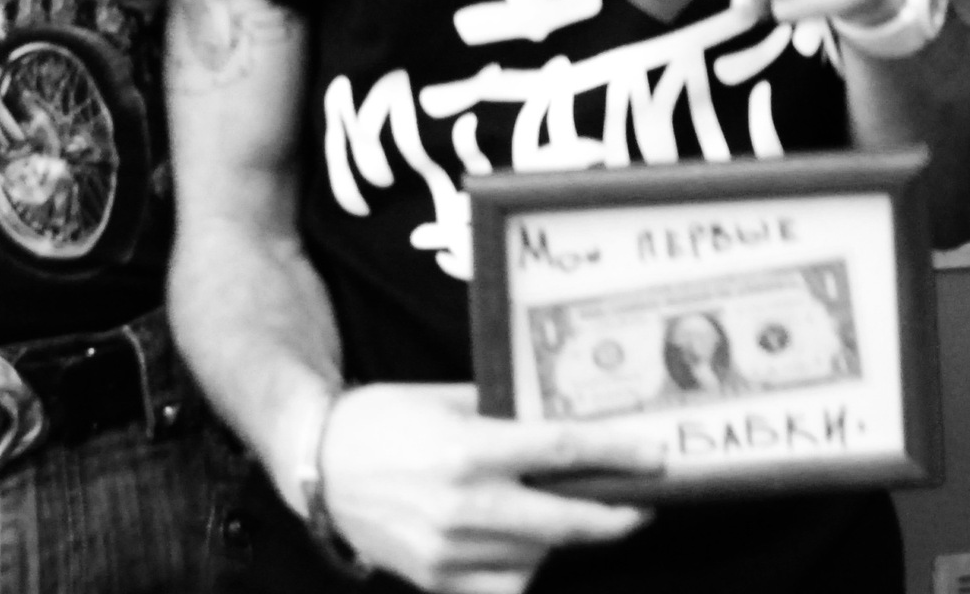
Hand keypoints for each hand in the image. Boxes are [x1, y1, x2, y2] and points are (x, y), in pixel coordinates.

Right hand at [315, 383, 658, 592]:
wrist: (320, 464)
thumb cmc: (382, 420)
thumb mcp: (444, 399)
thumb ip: (500, 411)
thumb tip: (556, 417)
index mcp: (468, 449)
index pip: (561, 453)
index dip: (615, 456)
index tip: (653, 458)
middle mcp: (465, 505)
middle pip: (566, 521)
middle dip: (613, 515)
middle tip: (639, 504)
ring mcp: (453, 551)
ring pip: (538, 555)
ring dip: (561, 536)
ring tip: (562, 511)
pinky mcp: (439, 581)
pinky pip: (505, 587)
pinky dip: (523, 568)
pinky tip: (524, 546)